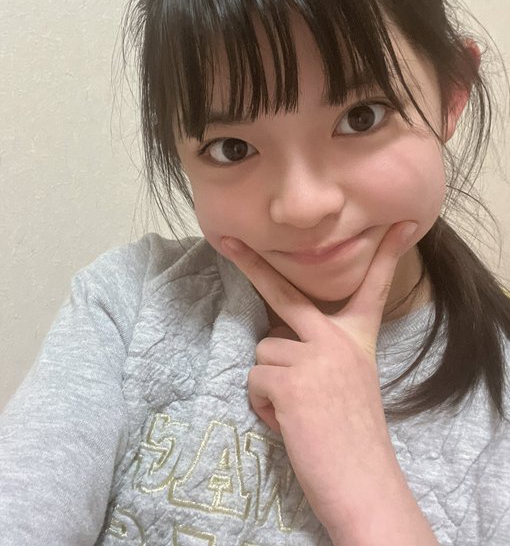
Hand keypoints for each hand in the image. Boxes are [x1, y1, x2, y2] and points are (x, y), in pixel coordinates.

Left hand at [220, 221, 424, 540]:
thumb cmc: (352, 439)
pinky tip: (289, 424)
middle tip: (225, 241)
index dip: (387, 254)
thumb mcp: (349, 382)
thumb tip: (274, 340)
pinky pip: (255, 381)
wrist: (364, 484)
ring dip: (269, 385)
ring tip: (296, 413)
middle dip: (251, 264)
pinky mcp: (291, 379)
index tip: (402, 222)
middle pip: (285, 293)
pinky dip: (263, 405)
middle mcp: (337, 339)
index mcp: (357, 339)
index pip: (374, 287)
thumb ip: (322, 353)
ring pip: (262, 354)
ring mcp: (315, 355)